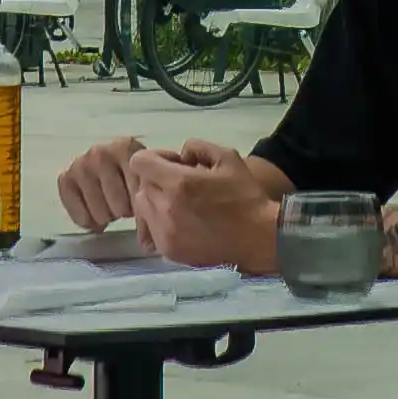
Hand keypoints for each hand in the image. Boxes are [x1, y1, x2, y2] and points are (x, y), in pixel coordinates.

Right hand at [57, 133, 146, 230]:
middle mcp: (100, 152)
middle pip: (118, 206)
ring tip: (111, 208)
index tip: (140, 206)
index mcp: (125, 147)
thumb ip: (150, 203)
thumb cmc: (134, 174)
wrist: (112, 164)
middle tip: (124, 207)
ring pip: (99, 213)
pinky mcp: (65, 178)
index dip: (142, 207)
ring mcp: (81, 165)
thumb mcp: (146, 181)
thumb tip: (147, 245)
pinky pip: (79, 215)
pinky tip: (95, 217)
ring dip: (107, 216)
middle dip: (124, 212)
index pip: (138, 191)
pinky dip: (87, 221)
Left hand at [128, 140, 278, 274]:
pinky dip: (161, 223)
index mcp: (179, 183)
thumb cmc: (244, 196)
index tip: (174, 164)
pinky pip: (152, 230)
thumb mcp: (227, 157)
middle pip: (141, 185)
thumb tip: (180, 155)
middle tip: (181, 185)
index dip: (155, 158)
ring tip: (180, 205)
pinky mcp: (169, 251)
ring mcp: (165, 233)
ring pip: (143, 208)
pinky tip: (183, 223)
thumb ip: (198, 147)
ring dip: (157, 202)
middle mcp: (166, 208)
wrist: (258, 238)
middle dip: (157, 180)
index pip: (140, 162)